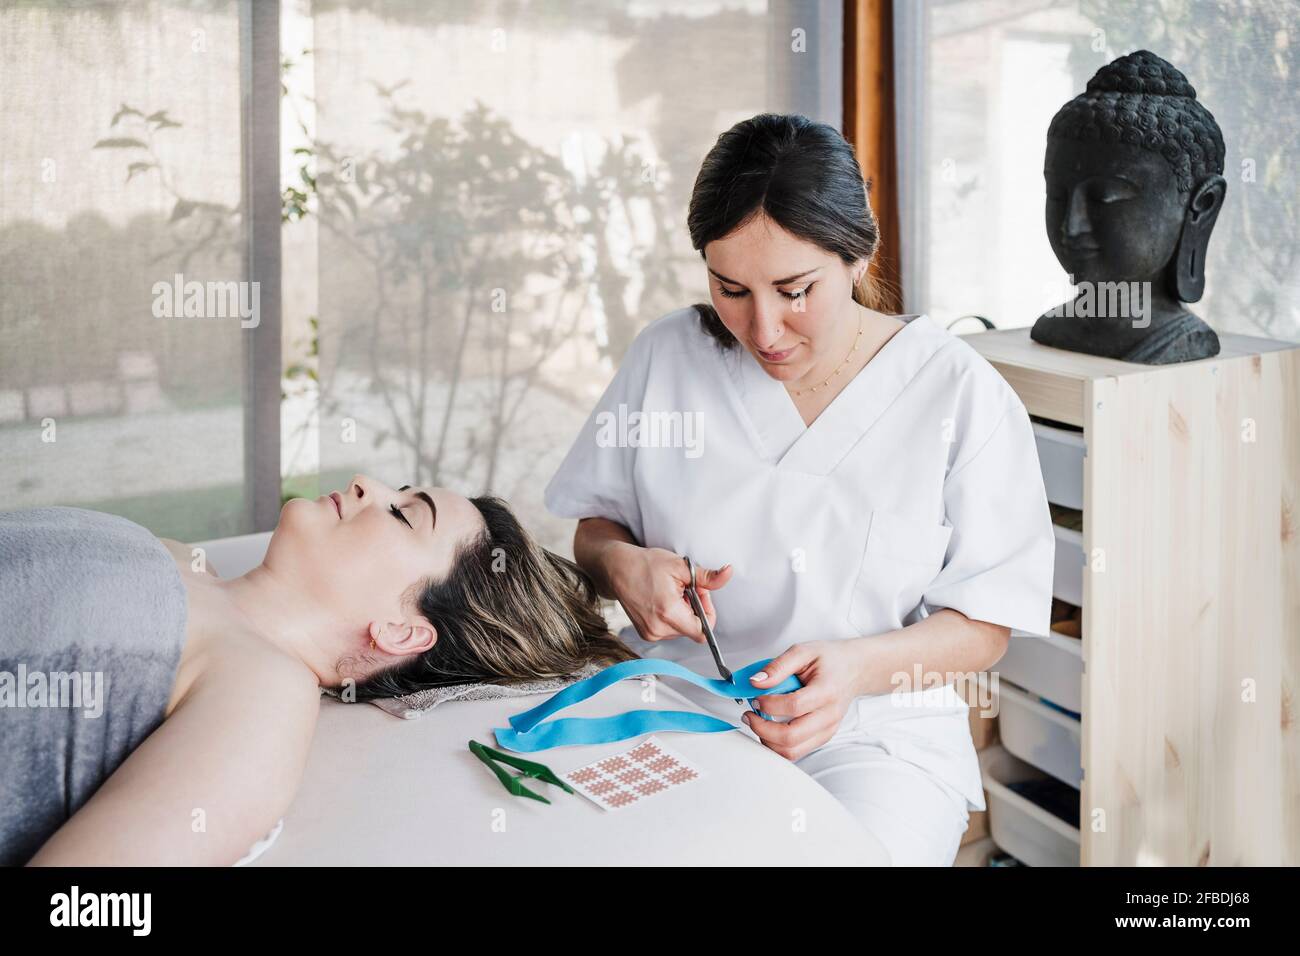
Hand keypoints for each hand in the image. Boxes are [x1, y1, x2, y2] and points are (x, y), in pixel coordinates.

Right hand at [606, 543, 731, 644]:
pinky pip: (670, 630)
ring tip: (671, 593)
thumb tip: (729, 573)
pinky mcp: (646, 634)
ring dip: (683, 613)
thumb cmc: (647, 564)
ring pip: (682, 630)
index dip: (707, 613)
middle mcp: (658, 628)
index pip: (703, 631)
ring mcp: (650, 633)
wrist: (617, 568)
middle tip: (684, 588)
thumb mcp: (681, 566)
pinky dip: (671, 617)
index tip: (699, 594)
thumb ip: (708, 576)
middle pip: (693, 629)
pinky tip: (662, 601)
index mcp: (669, 613)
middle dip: (694, 609)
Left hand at [741, 640, 862, 760]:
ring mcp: (827, 730)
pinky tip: (770, 728)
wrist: (854, 670)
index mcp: (827, 691)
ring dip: (767, 740)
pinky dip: (777, 744)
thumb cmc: (830, 660)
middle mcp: (829, 715)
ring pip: (792, 750)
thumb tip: (755, 682)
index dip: (769, 704)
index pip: (794, 706)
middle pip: (791, 736)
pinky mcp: (823, 738)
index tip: (756, 697)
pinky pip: (796, 751)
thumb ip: (778, 666)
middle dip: (762, 728)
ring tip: (758, 722)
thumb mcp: (803, 651)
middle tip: (750, 715)